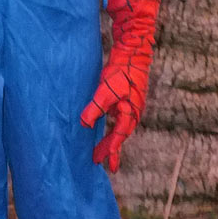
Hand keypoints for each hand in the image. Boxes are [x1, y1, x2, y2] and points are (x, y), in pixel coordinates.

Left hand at [80, 58, 147, 172]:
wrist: (133, 54)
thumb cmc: (120, 72)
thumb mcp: (105, 90)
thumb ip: (95, 108)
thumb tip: (85, 125)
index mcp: (129, 114)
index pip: (117, 137)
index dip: (110, 151)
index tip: (103, 163)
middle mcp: (133, 113)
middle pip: (120, 136)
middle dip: (110, 149)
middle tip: (98, 161)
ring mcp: (131, 106)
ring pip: (120, 128)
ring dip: (112, 139)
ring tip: (103, 150)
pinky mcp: (128, 99)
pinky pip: (120, 119)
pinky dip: (113, 127)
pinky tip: (107, 126)